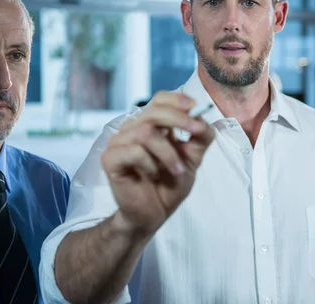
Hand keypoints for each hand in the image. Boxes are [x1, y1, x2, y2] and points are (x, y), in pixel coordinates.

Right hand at [101, 91, 214, 236]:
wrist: (153, 215)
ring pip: (145, 132)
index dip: (176, 99)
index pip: (159, 100)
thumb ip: (200, 139)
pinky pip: (133, 151)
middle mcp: (132, 129)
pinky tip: (153, 175)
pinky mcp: (110, 159)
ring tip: (177, 170)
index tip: (195, 106)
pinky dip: (149, 163)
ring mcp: (119, 143)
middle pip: (153, 112)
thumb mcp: (192, 160)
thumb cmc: (169, 185)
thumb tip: (205, 120)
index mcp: (151, 125)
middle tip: (197, 132)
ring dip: (168, 153)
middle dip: (179, 120)